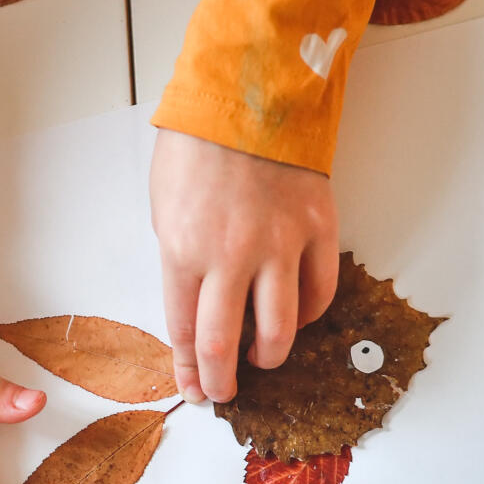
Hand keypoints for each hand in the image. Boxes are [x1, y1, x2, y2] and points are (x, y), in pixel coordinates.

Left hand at [150, 129, 339, 402]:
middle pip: (226, 344)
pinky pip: (318, 291)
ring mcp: (280, 245)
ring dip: (269, 356)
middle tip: (224, 392)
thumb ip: (181, 258)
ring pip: (280, 329)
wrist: (250, 91)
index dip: (188, 368)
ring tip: (262, 359)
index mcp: (183, 249)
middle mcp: (231, 255)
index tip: (193, 386)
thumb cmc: (199, 142)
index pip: (184, 330)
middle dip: (223, 380)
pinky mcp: (318, 229)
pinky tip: (294, 316)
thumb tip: (197, 305)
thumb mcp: (165, 204)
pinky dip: (307, 314)